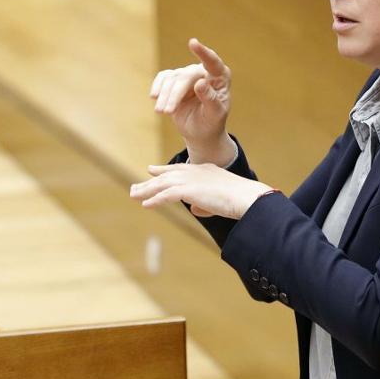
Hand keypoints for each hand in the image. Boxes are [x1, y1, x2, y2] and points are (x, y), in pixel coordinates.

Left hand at [130, 163, 271, 219]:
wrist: (247, 197)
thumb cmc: (240, 200)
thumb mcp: (219, 200)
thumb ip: (204, 203)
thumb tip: (195, 209)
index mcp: (203, 170)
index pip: (179, 169)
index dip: (163, 170)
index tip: (151, 170)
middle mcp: (195, 172)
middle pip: (166, 176)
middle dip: (149, 181)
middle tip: (134, 187)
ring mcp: (191, 180)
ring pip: (162, 184)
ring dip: (146, 190)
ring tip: (133, 195)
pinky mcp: (189, 190)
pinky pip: (166, 195)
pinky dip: (155, 199)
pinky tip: (145, 204)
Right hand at [149, 39, 232, 163]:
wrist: (201, 131)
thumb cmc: (212, 122)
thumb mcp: (215, 115)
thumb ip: (210, 99)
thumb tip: (199, 83)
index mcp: (220, 77)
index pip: (213, 62)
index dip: (203, 52)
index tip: (192, 43)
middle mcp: (204, 71)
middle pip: (185, 76)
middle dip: (175, 94)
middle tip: (167, 112)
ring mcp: (188, 74)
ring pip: (172, 78)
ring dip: (164, 96)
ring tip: (161, 112)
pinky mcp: (175, 79)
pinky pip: (163, 77)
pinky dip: (157, 87)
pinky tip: (154, 97)